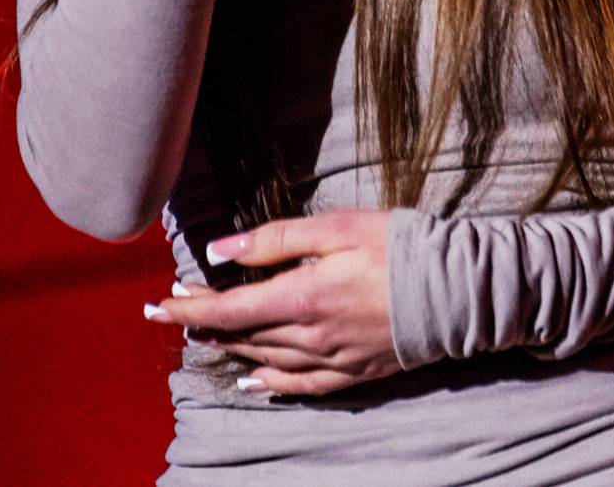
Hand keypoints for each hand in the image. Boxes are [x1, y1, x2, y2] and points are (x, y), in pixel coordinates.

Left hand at [148, 208, 399, 395]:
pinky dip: (269, 383)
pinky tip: (252, 380)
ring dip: (229, 346)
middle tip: (175, 308)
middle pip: (242, 334)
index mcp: (300, 297)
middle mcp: (308, 336)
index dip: (188, 309)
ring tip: (203, 334)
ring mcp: (330, 359)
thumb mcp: (334, 227)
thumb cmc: (397, 246)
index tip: (157, 305)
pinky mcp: (352, 373)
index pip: (228, 309)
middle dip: (203, 321)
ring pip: (264, 358)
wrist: (456, 289)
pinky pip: (299, 385)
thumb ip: (273, 241)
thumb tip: (219, 251)